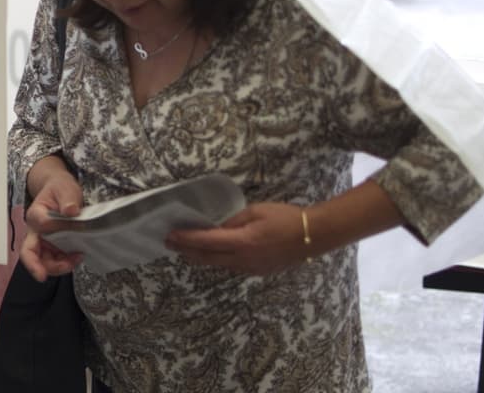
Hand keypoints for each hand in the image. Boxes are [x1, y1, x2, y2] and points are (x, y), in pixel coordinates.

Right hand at [18, 167, 83, 281]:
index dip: (53, 228)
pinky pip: (56, 261)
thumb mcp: (65, 189)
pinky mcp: (53, 248)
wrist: (61, 193)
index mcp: (36, 215)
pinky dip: (66, 263)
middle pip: (31, 253)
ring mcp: (44, 242)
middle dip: (43, 266)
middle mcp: (36, 231)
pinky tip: (77, 256)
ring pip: (43, 261)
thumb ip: (68, 199)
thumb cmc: (60, 190)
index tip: (72, 225)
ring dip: (59, 266)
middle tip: (64, 266)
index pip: (39, 224)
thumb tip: (70, 211)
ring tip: (76, 259)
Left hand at [165, 203, 310, 275]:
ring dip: (201, 257)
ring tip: (185, 250)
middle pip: (208, 258)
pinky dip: (218, 260)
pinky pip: (232, 266)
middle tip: (170, 244)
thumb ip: (233, 221)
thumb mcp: (256, 211)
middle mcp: (244, 260)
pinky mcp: (258, 272)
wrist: (314, 236)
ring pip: (219, 264)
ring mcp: (251, 269)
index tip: (171, 236)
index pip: (207, 241)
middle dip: (187, 251)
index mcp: (243, 242)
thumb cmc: (286, 218)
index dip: (187, 239)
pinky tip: (211, 254)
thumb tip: (217, 228)